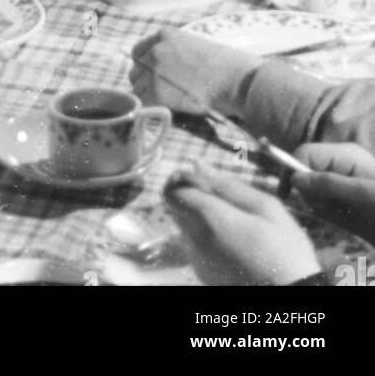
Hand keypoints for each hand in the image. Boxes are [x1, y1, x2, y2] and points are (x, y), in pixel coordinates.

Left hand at [130, 28, 260, 116]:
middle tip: (163, 93)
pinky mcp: (157, 91)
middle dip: (145, 82)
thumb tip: (164, 69)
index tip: (153, 76)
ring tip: (170, 102)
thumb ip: (175, 53)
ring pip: (137, 88)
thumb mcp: (195, 46)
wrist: (238, 80)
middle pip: (135, 71)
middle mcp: (155, 49)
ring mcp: (154, 70)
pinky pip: (144, 102)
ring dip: (149, 97)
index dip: (145, 66)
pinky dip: (153, 108)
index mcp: (165, 34)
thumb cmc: (227, 65)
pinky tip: (170, 109)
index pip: (138, 51)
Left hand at [164, 164, 319, 285]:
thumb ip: (229, 185)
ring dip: (196, 213)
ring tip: (230, 218)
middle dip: (190, 193)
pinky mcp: (202, 273)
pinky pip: (192, 244)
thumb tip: (197, 165)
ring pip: (182, 224)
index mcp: (211, 220)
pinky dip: (202, 233)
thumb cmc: (284, 250)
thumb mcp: (266, 208)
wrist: (290, 298)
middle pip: (174, 206)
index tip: (203, 176)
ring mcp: (197, 260)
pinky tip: (229, 238)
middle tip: (220, 195)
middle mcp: (196, 240)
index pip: (173, 190)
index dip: (184, 177)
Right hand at [292, 143, 374, 245]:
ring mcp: (340, 182)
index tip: (286, 196)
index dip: (290, 170)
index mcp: (343, 154)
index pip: (304, 153)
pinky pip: (320, 201)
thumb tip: (295, 179)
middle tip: (323, 209)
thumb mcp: (363, 194)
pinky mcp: (342, 199)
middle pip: (304, 169)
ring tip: (337, 215)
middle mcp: (338, 164)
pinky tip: (339, 218)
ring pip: (310, 188)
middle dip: (306, 190)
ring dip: (315, 203)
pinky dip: (322, 210)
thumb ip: (329, 184)